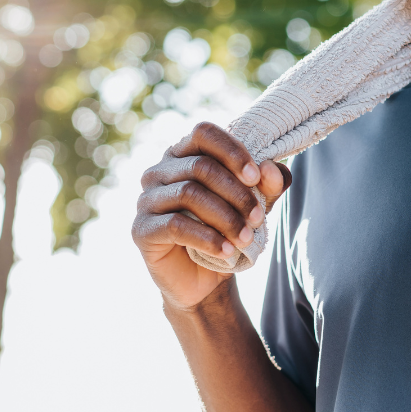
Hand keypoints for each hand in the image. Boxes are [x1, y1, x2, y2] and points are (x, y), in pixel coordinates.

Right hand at [133, 122, 290, 311]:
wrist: (204, 278)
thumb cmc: (228, 229)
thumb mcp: (256, 203)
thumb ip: (268, 183)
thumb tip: (269, 168)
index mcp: (184, 153)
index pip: (204, 133)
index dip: (231, 151)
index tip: (255, 177)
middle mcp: (159, 170)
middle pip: (201, 167)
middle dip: (236, 193)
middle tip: (257, 218)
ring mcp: (146, 199)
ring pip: (189, 194)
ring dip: (225, 217)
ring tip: (246, 238)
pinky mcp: (141, 229)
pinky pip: (175, 226)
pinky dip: (207, 238)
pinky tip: (227, 250)